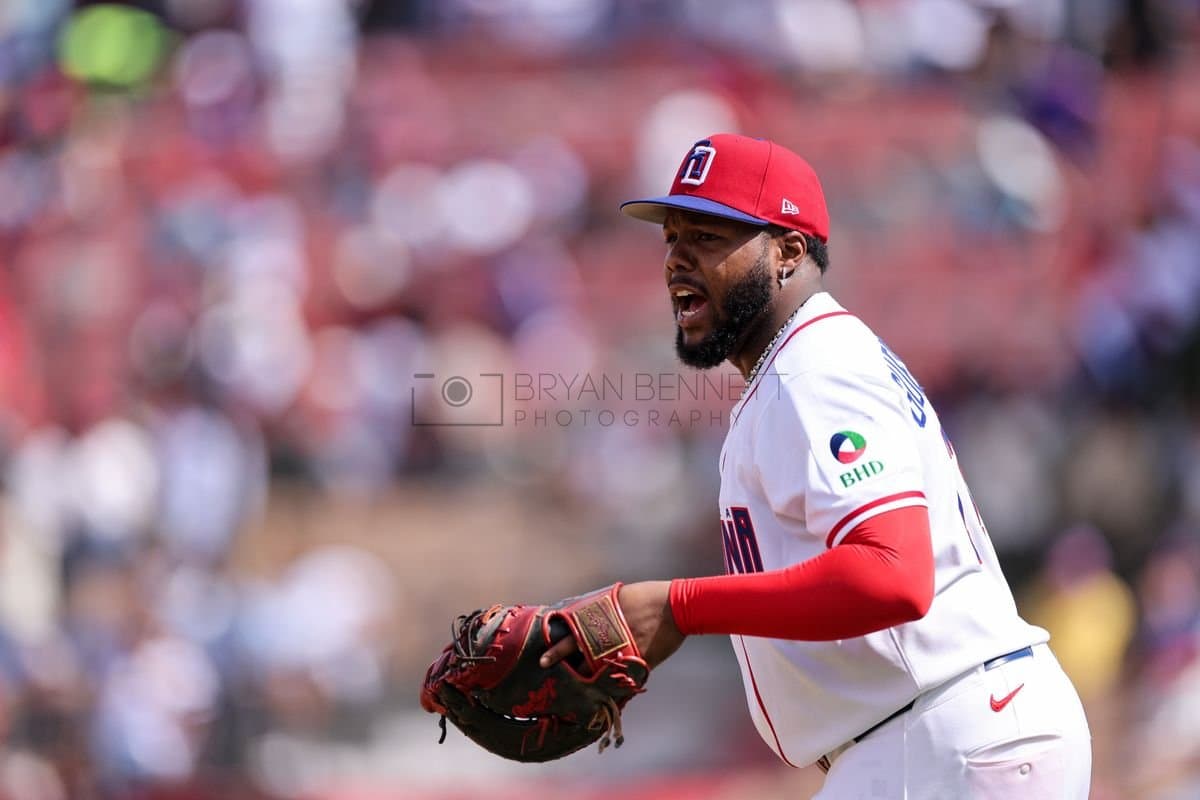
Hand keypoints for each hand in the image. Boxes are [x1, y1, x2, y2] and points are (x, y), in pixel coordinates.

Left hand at [540, 580, 684, 669]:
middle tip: (543, 663)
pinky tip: (601, 691)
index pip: (572, 628)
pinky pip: (618, 675)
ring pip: (594, 665)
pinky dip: (610, 683)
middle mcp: (607, 631)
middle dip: (559, 656)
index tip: (544, 647)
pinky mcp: (635, 660)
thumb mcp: (620, 597)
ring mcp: (620, 647)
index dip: (558, 639)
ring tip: (571, 681)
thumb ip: (602, 608)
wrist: (676, 606)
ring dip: (584, 673)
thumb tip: (587, 615)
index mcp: (603, 613)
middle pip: (576, 647)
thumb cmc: (649, 597)